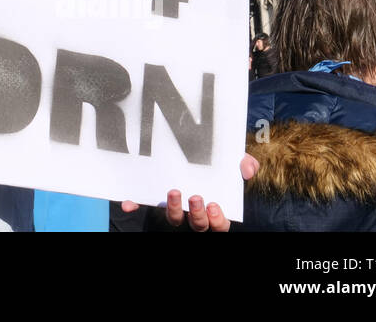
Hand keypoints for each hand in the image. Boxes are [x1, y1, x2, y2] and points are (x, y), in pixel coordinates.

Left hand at [120, 154, 258, 230]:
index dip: (217, 219)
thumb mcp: (232, 163)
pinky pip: (144, 206)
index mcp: (214, 210)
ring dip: (172, 210)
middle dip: (196, 215)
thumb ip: (243, 164)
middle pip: (197, 225)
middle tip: (195, 198)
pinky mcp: (154, 200)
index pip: (219, 224)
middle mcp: (193, 213)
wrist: (187, 151)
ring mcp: (173, 209)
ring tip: (173, 192)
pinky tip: (128, 203)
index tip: (214, 205)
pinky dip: (135, 204)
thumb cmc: (216, 165)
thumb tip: (247, 168)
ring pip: (173, 219)